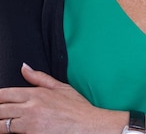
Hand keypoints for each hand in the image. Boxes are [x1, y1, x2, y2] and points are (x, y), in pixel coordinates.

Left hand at [0, 63, 117, 133]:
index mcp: (36, 93)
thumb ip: (40, 78)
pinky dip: (7, 132)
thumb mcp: (61, 88)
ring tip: (0, 124)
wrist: (87, 126)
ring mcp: (29, 122)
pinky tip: (8, 131)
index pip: (4, 94)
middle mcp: (30, 107)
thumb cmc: (77, 108)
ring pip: (1, 124)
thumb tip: (24, 67)